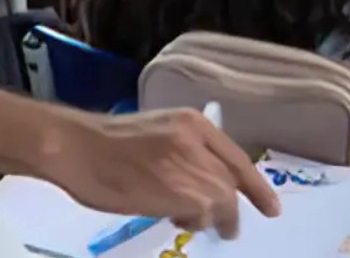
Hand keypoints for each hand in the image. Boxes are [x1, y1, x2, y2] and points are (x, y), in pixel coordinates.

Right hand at [50, 109, 279, 238]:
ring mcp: (193, 166)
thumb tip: (200, 182)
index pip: (236, 157)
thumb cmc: (104, 144)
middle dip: (231, 208)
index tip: (271, 208)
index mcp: (191, 122)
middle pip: (230, 182)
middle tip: (225, 229)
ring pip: (222, 201)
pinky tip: (175, 219)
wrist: (78, 148)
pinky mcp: (185, 192)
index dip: (256, 186)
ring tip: (187, 221)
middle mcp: (198, 141)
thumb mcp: (155, 134)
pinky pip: (206, 215)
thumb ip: (183, 151)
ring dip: (211, 218)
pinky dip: (195, 222)